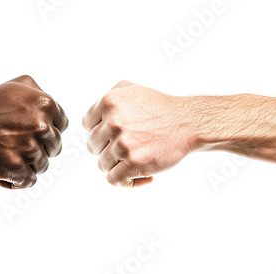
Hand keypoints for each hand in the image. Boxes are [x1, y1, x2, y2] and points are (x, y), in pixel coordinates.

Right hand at [0, 75, 67, 188]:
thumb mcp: (19, 85)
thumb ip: (42, 94)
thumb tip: (55, 113)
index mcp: (47, 104)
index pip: (62, 127)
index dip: (47, 131)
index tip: (29, 132)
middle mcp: (42, 126)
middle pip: (55, 148)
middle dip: (39, 148)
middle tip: (16, 144)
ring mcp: (30, 148)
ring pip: (42, 165)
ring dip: (26, 164)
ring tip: (6, 157)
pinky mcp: (16, 168)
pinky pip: (29, 181)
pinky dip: (16, 181)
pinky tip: (0, 174)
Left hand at [82, 81, 196, 186]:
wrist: (187, 122)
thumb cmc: (160, 107)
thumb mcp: (131, 89)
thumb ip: (108, 96)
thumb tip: (92, 118)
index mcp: (108, 102)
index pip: (87, 125)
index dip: (100, 132)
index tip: (113, 135)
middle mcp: (112, 122)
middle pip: (92, 146)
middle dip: (107, 149)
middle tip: (126, 149)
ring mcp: (122, 144)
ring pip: (102, 164)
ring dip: (117, 166)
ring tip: (135, 161)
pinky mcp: (134, 163)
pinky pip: (114, 180)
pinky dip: (125, 182)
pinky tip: (144, 177)